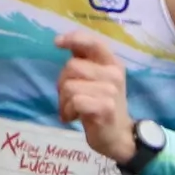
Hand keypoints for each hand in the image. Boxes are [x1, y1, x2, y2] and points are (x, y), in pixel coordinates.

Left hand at [53, 27, 135, 162]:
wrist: (117, 135)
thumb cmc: (101, 105)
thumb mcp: (96, 79)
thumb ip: (84, 60)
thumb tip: (63, 40)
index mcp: (112, 63)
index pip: (93, 42)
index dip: (74, 38)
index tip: (57, 43)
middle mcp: (114, 74)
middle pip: (72, 66)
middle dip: (63, 82)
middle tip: (69, 98)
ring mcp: (111, 91)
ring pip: (69, 86)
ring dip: (63, 101)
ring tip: (72, 110)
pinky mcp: (105, 107)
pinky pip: (74, 101)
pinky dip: (67, 111)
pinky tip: (73, 117)